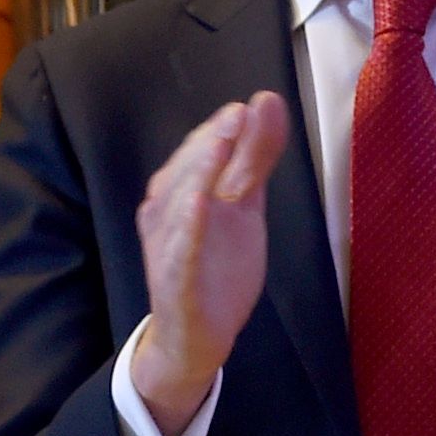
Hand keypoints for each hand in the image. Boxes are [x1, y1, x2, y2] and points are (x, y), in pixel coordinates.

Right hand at [129, 90, 293, 432]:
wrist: (199, 332)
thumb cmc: (217, 264)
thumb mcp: (244, 207)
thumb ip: (255, 159)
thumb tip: (267, 103)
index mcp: (184, 191)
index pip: (204, 152)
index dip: (227, 128)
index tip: (255, 103)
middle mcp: (169, 212)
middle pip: (190, 170)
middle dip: (214, 140)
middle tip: (239, 114)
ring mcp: (168, 243)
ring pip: (180, 202)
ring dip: (198, 171)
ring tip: (220, 144)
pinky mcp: (175, 277)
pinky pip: (180, 249)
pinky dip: (188, 226)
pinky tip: (199, 203)